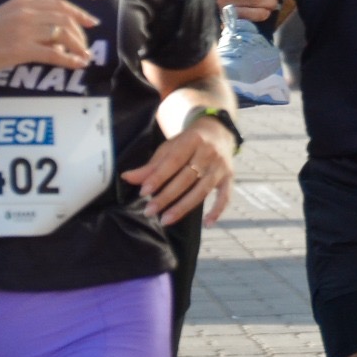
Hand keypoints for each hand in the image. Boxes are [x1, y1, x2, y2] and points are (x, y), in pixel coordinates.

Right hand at [0, 0, 96, 80]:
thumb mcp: (7, 16)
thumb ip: (29, 17)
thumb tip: (55, 31)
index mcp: (23, 2)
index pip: (59, 4)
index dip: (79, 13)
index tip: (92, 21)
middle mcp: (26, 13)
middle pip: (64, 19)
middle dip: (80, 33)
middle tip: (86, 45)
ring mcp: (24, 30)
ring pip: (62, 35)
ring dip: (78, 46)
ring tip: (85, 55)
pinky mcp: (21, 49)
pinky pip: (53, 53)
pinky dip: (69, 59)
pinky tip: (77, 64)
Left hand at [123, 112, 237, 225]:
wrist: (218, 132)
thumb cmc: (188, 142)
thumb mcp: (170, 147)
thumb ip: (151, 165)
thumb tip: (127, 178)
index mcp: (192, 140)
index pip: (173, 161)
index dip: (158, 177)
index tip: (144, 192)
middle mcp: (209, 152)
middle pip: (187, 177)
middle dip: (167, 196)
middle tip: (149, 211)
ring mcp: (221, 166)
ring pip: (202, 189)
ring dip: (184, 207)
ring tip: (165, 220)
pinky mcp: (229, 178)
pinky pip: (225, 197)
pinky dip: (217, 211)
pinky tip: (207, 224)